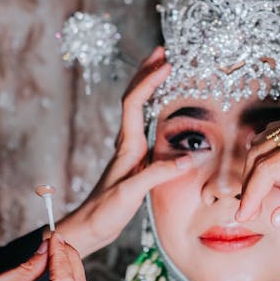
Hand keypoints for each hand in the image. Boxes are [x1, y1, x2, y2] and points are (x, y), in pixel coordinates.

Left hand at [57, 47, 192, 256]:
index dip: (149, 80)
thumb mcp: (132, 193)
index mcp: (126, 146)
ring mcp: (130, 152)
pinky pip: (145, 125)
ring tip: (163, 70)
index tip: (168, 64)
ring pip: (138, 109)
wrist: (88, 228)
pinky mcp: (135, 163)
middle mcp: (127, 144)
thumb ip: (160, 173)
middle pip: (133, 97)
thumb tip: (191, 158)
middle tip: (162, 52)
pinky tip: (163, 112)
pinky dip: (154, 109)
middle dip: (146, 72)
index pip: (134, 102)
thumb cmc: (104, 211)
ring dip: (149, 86)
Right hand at [236, 115, 279, 226]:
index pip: (270, 167)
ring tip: (276, 195)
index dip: (253, 193)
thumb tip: (276, 218)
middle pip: (262, 151)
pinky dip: (271, 155)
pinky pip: (278, 134)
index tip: (245, 216)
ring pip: (266, 140)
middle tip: (252, 211)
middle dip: (251, 183)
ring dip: (260, 168)